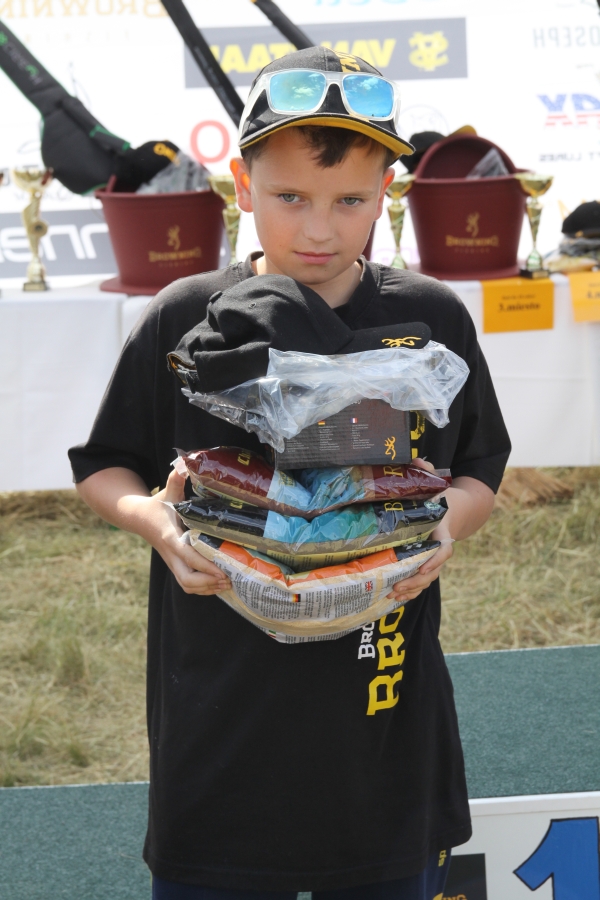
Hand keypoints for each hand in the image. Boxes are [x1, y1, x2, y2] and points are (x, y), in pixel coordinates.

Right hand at [144, 469, 231, 596]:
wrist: (139, 518)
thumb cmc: (157, 505)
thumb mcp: (167, 492)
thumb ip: (175, 479)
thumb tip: (184, 462)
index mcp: (170, 536)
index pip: (187, 555)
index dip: (205, 566)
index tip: (222, 571)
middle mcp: (170, 553)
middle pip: (186, 579)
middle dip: (208, 583)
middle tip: (229, 578)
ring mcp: (171, 562)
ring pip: (186, 585)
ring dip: (206, 589)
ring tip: (228, 583)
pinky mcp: (174, 566)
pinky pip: (186, 584)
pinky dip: (201, 589)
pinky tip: (217, 584)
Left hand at [386, 458, 451, 601]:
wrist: (460, 509)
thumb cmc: (444, 496)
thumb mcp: (438, 482)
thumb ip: (427, 472)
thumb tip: (417, 460)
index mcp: (443, 529)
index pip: (444, 548)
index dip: (435, 559)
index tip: (424, 565)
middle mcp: (441, 546)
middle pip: (433, 570)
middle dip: (416, 580)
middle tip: (397, 586)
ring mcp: (436, 557)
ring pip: (428, 578)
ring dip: (412, 589)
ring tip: (392, 595)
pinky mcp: (429, 561)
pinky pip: (423, 579)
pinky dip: (412, 589)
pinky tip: (396, 596)